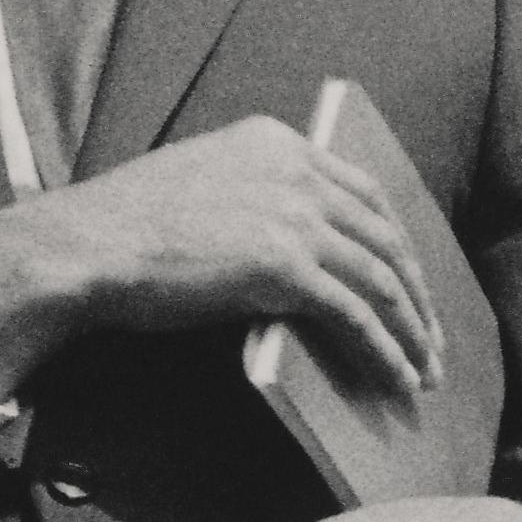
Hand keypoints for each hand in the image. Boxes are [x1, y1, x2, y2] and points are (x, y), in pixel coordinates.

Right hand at [0, 114, 443, 404]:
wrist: (88, 246)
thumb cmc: (129, 226)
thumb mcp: (205, 183)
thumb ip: (259, 195)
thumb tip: (302, 243)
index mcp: (276, 142)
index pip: (364, 191)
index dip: (397, 240)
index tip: (412, 279)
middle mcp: (294, 170)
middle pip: (385, 235)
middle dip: (417, 292)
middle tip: (432, 337)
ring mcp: (293, 215)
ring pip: (381, 279)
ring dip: (411, 331)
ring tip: (423, 370)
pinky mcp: (286, 266)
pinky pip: (358, 317)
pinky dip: (386, 352)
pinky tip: (398, 380)